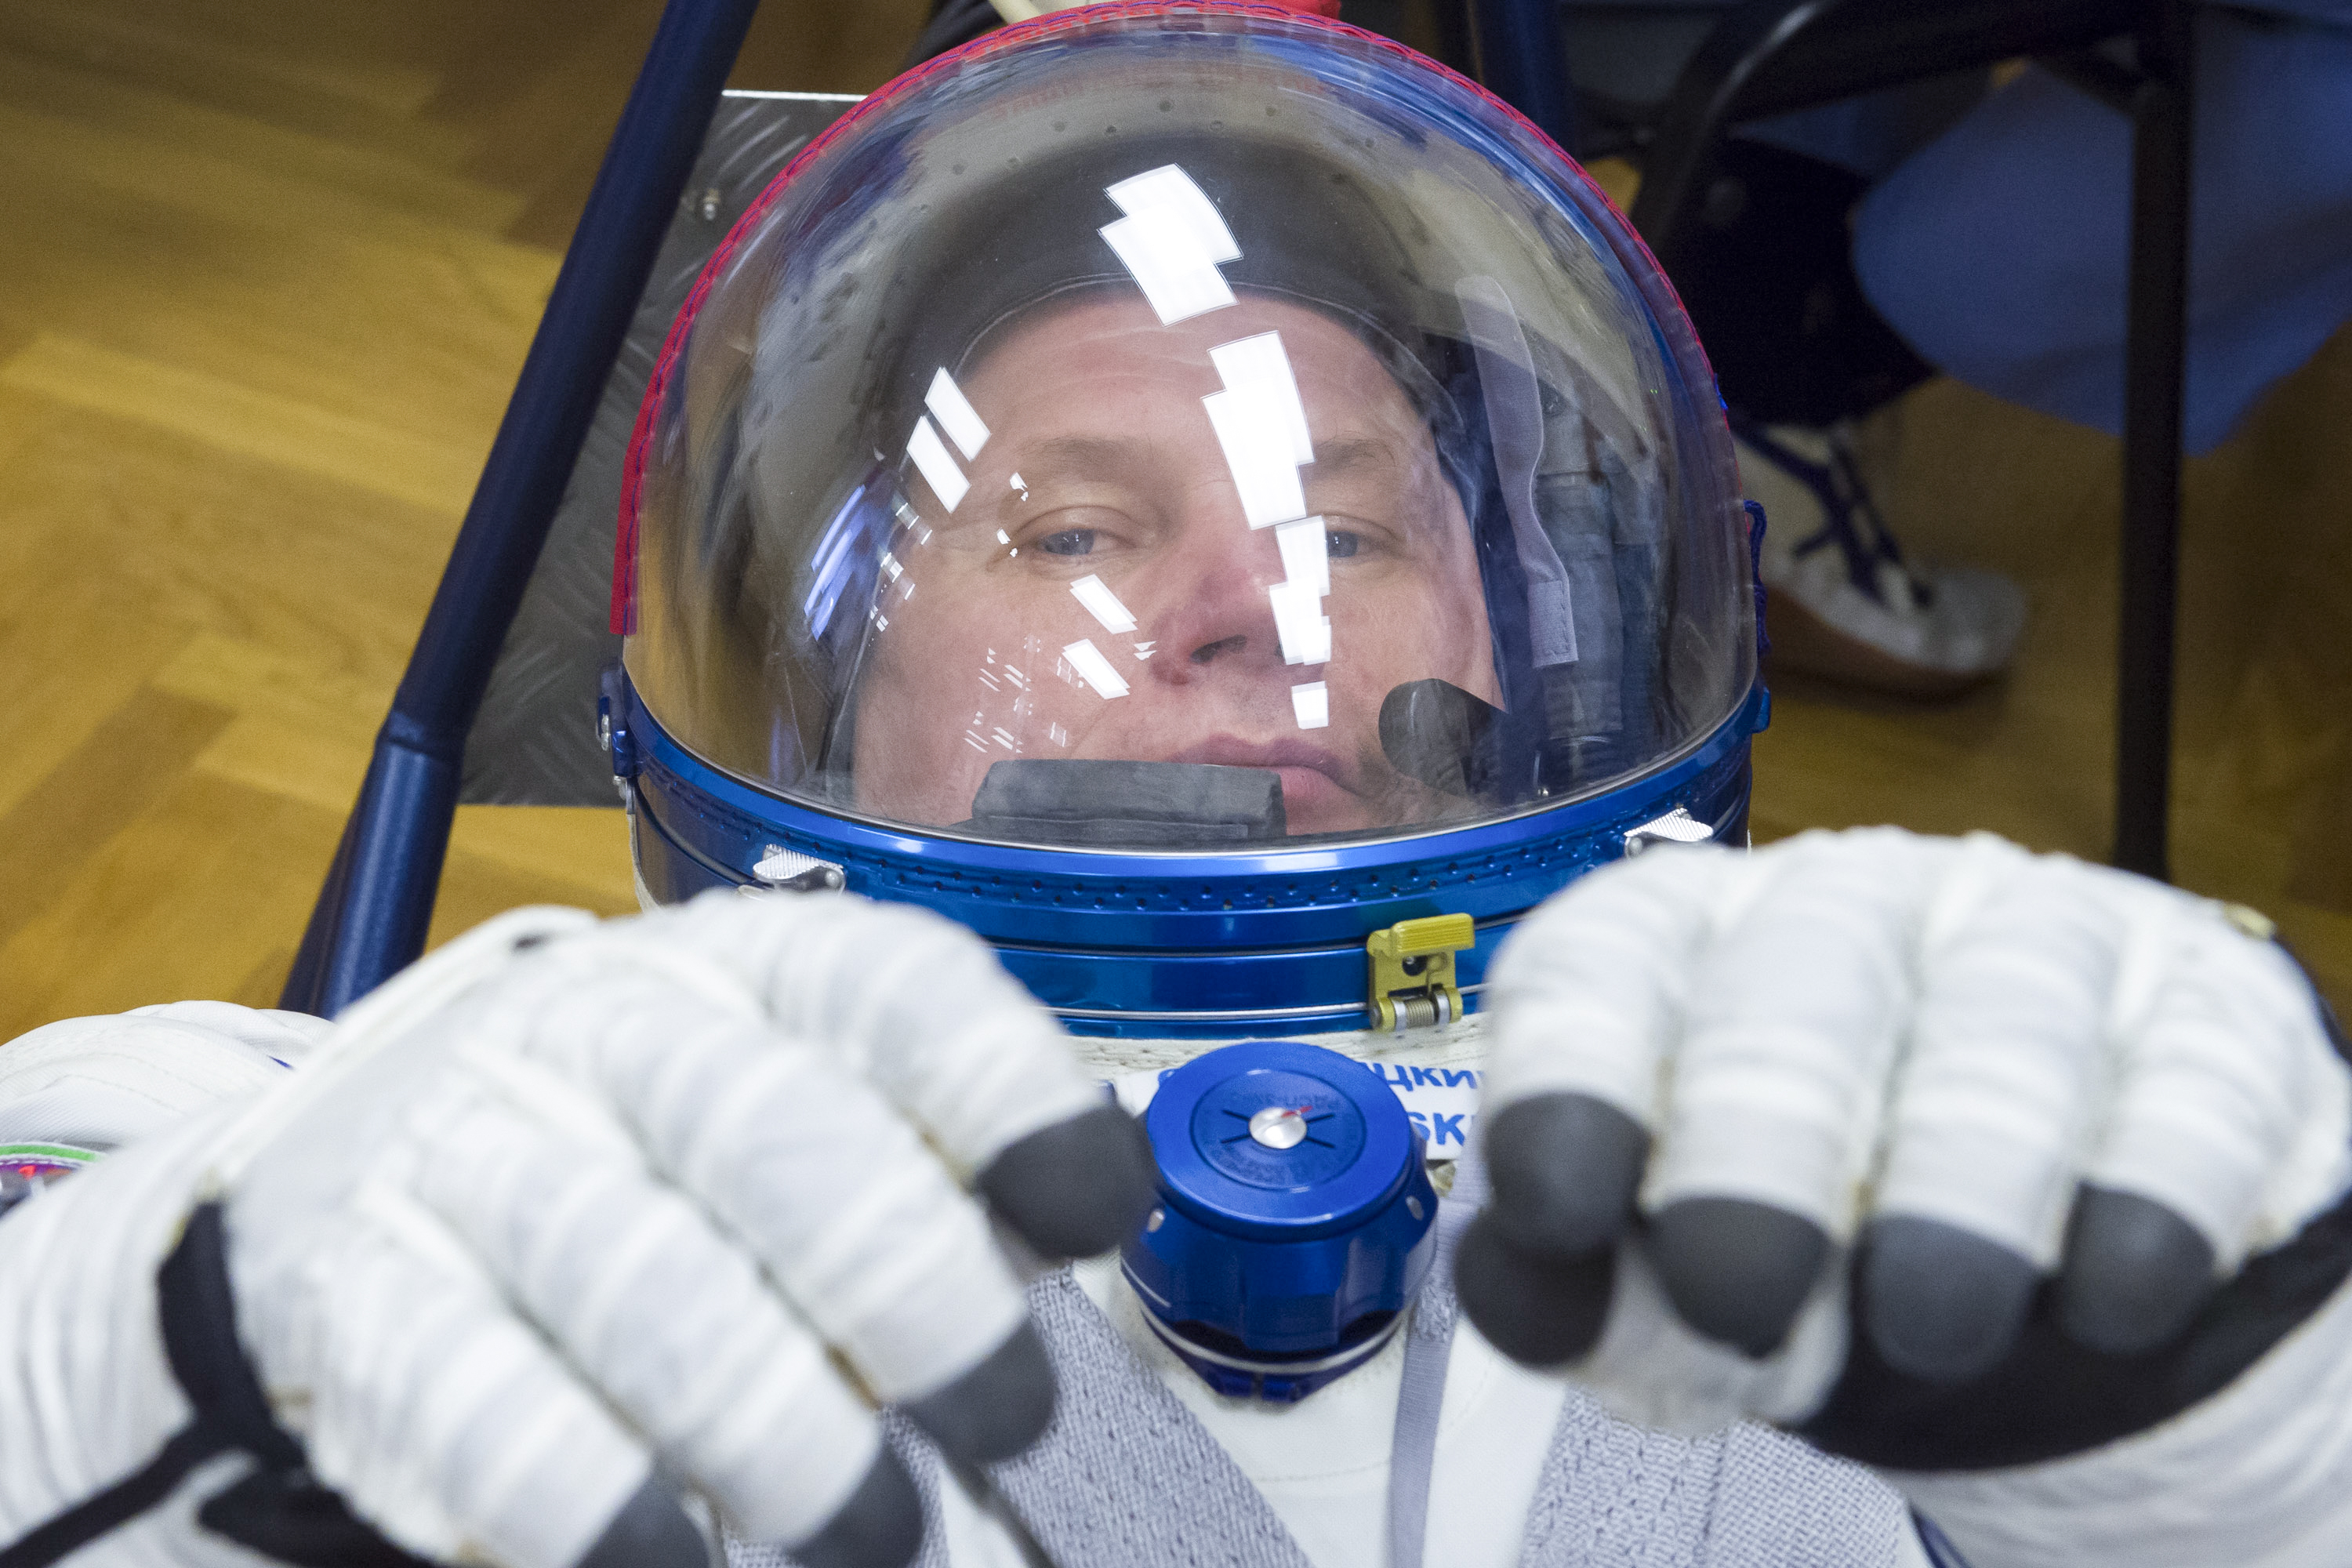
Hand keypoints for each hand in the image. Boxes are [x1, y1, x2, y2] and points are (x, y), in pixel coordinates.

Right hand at [5, 892, 1151, 1567]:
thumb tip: (1085, 1237)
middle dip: (905, 1281)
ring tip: (871, 1523)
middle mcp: (599, 1033)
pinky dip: (586, 1491)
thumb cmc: (646, 1154)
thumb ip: (922, 1163)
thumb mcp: (788, 1107)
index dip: (1001, 1090)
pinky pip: (470, 1397)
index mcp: (740, 969)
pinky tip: (668, 1555)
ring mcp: (469, 1152)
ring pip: (634, 1276)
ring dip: (771, 1419)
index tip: (1092, 1207)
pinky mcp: (359, 1292)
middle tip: (1005, 1411)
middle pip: (765, 1129)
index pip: (886, 985)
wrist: (361, 1168)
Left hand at [1458, 828, 2351, 1467]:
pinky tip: (2114, 1293)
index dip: (1570, 1072)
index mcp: (1683, 954)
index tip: (1549, 1196)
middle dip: (1760, 1139)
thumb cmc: (1812, 1252)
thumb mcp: (1675, 1295)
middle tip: (1739, 1284)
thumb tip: (1507, 1284)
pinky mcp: (2201, 1017)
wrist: (2040, 1287)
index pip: (1604, 964)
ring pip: (2001, 1013)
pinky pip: (2188, 1079)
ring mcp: (2036, 944)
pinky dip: (2150, 1187)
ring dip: (1961, 1176)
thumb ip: (1586, 1288)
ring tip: (1934, 1321)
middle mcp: (1853, 913)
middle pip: (1795, 981)